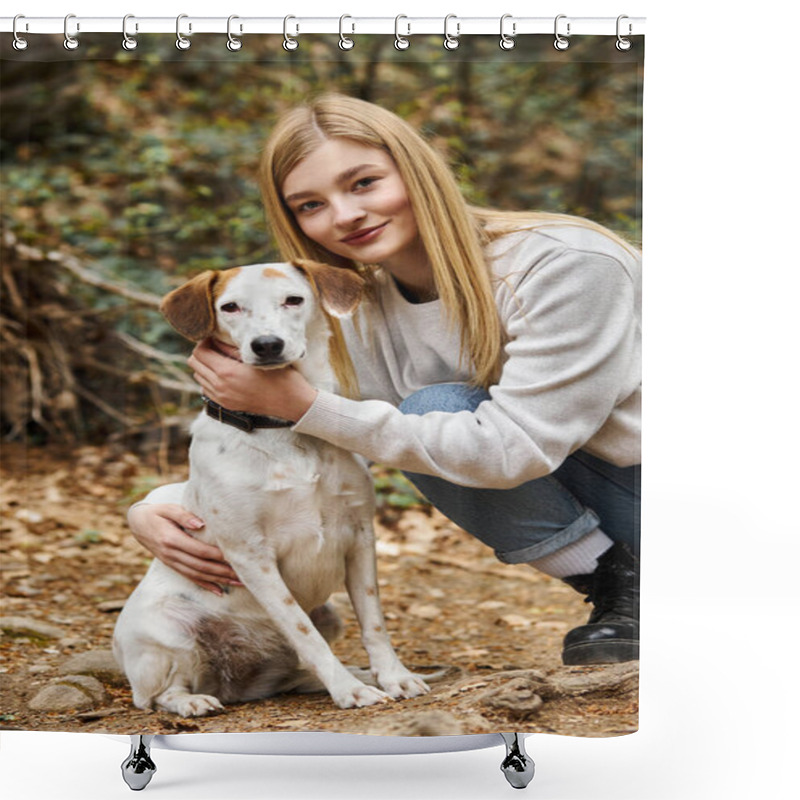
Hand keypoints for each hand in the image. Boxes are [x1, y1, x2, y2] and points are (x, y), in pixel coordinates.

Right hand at [128, 503, 241, 595]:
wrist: (137, 523)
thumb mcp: (168, 509)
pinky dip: (206, 585)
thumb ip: (183, 515)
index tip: (234, 557)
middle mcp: (171, 554)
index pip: (199, 550)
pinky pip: (190, 578)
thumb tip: (201, 524)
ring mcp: (171, 562)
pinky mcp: (172, 565)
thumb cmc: (157, 512)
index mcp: (171, 539)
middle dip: (223, 571)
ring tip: (238, 583)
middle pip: (201, 566)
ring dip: (219, 580)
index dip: (217, 555)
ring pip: (198, 575)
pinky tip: (220, 591)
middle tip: (243, 574)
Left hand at [188, 339, 317, 421]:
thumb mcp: (256, 358)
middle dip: (203, 352)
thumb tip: (215, 339)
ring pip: (199, 376)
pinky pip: (206, 389)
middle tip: (216, 347)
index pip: (200, 352)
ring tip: (221, 360)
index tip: (215, 338)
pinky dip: (210, 379)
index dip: (205, 341)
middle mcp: (220, 387)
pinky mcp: (226, 405)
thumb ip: (232, 349)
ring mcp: (222, 398)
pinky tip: (224, 375)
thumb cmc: (279, 376)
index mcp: (227, 372)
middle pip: (195, 364)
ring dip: (205, 366)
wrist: (290, 402)